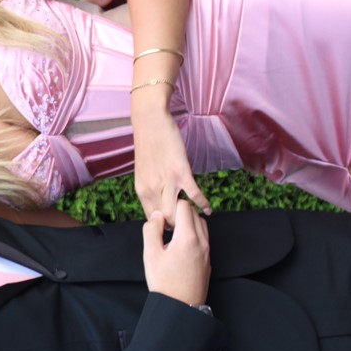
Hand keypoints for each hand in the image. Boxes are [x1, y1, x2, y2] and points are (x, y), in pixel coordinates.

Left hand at [132, 104, 210, 226]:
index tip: (174, 228)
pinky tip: (208, 209)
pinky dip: (202, 204)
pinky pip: (194, 194)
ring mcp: (166, 181)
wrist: (150, 121)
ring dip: (188, 218)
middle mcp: (151, 189)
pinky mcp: (181, 172)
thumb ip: (150, 188)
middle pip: (165, 220)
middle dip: (177, 227)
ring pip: (177, 212)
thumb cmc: (148, 145)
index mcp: (142, 191)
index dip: (164, 226)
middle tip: (188, 227)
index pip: (152, 219)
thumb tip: (159, 202)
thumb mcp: (143, 172)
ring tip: (196, 219)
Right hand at [142, 200, 210, 304]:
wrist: (181, 306)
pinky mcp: (207, 260)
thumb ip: (151, 230)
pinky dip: (194, 235)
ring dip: (188, 223)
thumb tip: (157, 216)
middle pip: (194, 213)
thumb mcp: (151, 254)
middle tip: (166, 227)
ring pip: (202, 225)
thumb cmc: (165, 283)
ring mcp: (207, 251)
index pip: (184, 207)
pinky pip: (204, 238)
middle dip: (180, 214)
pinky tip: (180, 247)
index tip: (162, 222)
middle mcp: (202, 242)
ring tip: (173, 236)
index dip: (171, 209)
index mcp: (188, 237)